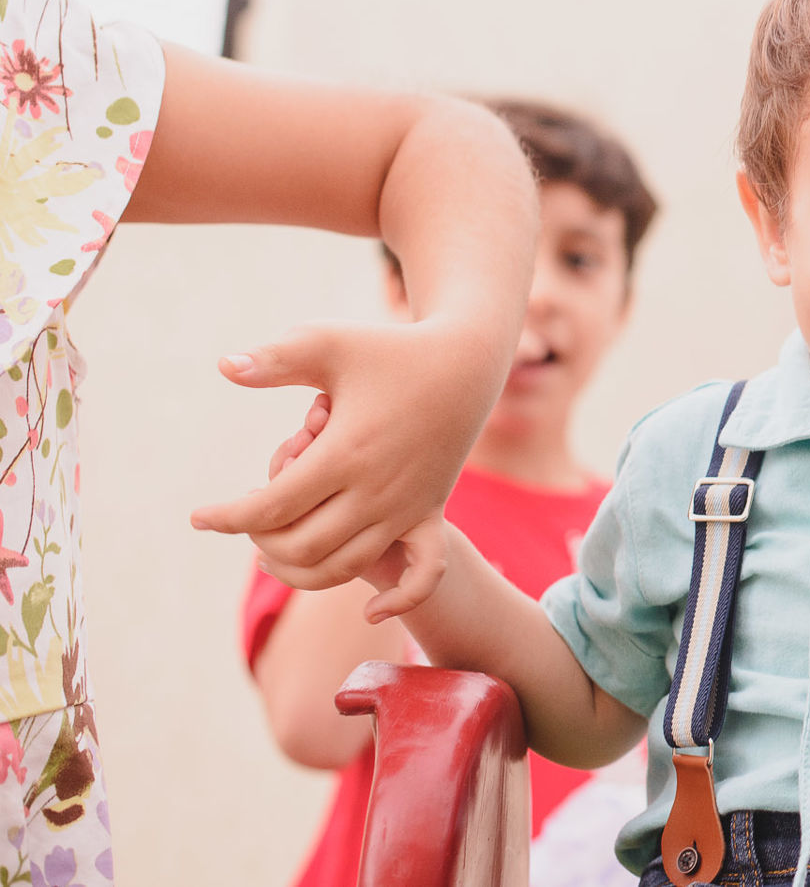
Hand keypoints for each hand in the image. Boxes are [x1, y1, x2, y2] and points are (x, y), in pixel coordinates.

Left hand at [192, 315, 500, 605]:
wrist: (466, 364)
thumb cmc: (391, 348)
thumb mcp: (329, 342)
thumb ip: (274, 359)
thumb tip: (223, 367)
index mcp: (346, 453)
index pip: (270, 508)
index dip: (227, 517)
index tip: (198, 517)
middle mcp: (377, 491)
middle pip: (301, 546)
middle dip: (259, 540)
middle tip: (241, 519)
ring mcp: (407, 507)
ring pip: (344, 568)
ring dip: (299, 570)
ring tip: (273, 549)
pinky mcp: (430, 512)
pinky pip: (422, 573)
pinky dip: (399, 599)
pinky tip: (370, 611)